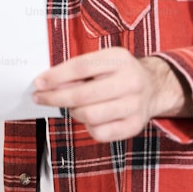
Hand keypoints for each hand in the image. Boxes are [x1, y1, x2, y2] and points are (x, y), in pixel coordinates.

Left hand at [32, 48, 191, 142]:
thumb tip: (48, 84)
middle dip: (55, 98)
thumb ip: (78, 70)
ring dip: (72, 112)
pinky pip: (99, 133)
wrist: (154, 87)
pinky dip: (88, 127)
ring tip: (69, 106)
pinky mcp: (134, 125)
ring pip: (89, 116)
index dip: (56, 76)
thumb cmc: (118, 73)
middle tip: (40, 98)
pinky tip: (89, 118)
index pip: (80, 67)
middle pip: (82, 95)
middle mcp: (130, 81)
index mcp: (119, 59)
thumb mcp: (102, 61)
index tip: (39, 83)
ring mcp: (134, 105)